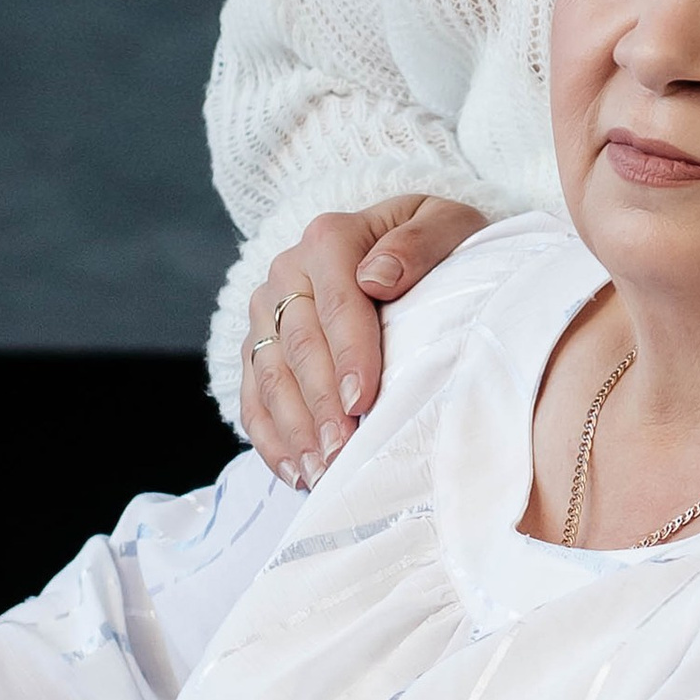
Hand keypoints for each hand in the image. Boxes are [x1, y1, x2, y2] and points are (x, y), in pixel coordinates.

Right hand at [239, 195, 487, 482]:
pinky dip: (272, 440)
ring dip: (295, 431)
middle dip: (320, 407)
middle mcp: (287, 272)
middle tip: (342, 454)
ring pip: (271, 377)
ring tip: (321, 474)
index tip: (361, 402)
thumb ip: (419, 244)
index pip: (338, 304)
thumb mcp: (445, 225)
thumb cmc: (432, 245)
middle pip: (300, 347)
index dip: (349, 356)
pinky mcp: (259, 345)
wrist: (400, 247)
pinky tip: (297, 473)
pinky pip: (254, 397)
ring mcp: (267, 311)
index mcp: (330, 239)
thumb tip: (378, 277)